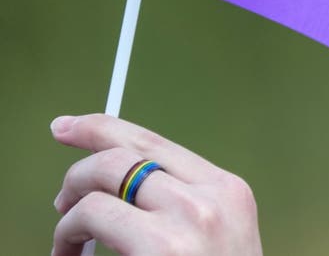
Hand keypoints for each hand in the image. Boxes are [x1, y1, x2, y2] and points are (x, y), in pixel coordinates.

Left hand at [50, 114, 263, 255]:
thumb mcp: (218, 239)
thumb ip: (181, 206)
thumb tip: (117, 186)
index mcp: (228, 190)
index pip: (156, 142)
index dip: (104, 128)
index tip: (68, 127)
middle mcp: (210, 197)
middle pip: (124, 152)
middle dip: (77, 169)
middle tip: (60, 199)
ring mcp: (187, 221)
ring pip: (102, 178)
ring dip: (69, 207)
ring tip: (66, 238)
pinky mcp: (161, 248)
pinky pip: (92, 217)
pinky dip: (66, 234)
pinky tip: (69, 254)